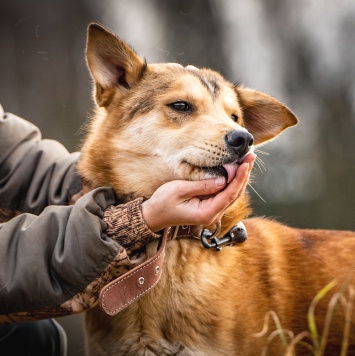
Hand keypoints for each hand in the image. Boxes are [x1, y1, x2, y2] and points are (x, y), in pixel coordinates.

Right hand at [141, 154, 255, 231]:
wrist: (154, 215)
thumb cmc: (163, 203)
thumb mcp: (180, 190)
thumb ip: (202, 185)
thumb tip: (223, 179)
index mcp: (207, 213)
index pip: (229, 194)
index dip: (239, 177)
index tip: (246, 163)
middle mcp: (213, 215)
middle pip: (235, 194)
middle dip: (244, 174)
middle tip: (251, 156)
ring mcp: (212, 212)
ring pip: (231, 194)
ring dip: (240, 177)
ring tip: (247, 160)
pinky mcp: (209, 207)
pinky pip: (224, 194)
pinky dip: (231, 181)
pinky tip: (235, 170)